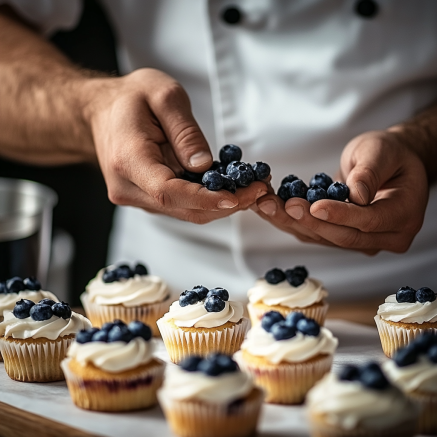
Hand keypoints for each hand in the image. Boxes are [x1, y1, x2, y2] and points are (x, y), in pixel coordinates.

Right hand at [84, 69, 267, 223]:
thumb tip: (205, 167)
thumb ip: (185, 132)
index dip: (205, 199)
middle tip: (258, 189)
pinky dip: (205, 199)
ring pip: (183, 211)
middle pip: (181, 208)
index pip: (168, 191)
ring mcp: (134, 196)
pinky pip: (178, 205)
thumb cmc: (130, 98)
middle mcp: (127, 186)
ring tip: (249, 187)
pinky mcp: (144, 197)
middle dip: (223, 204)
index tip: (236, 197)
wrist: (101, 112)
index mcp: (128, 159)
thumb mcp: (163, 96)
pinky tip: (226, 186)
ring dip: (218, 204)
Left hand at [253, 130, 428, 253]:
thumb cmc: (388, 154)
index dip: (341, 214)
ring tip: (266, 204)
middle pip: (342, 236)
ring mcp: (362, 241)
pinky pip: (314, 233)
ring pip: (323, 238)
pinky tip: (269, 208)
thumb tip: (356, 196)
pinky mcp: (340, 237)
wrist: (385, 165)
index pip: (369, 221)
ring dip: (291, 222)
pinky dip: (290, 221)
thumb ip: (369, 173)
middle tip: (282, 205)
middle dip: (309, 221)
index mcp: (403, 215)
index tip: (315, 205)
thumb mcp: (381, 152)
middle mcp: (385, 236)